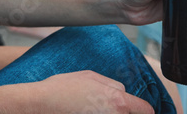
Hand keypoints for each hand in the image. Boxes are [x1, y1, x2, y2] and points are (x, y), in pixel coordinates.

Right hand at [0, 72, 154, 113]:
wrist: (41, 104)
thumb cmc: (62, 88)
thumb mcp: (89, 76)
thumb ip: (111, 84)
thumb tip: (123, 92)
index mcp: (117, 100)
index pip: (145, 110)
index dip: (145, 110)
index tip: (143, 111)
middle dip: (124, 111)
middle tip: (107, 105)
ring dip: (109, 112)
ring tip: (94, 107)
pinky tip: (85, 110)